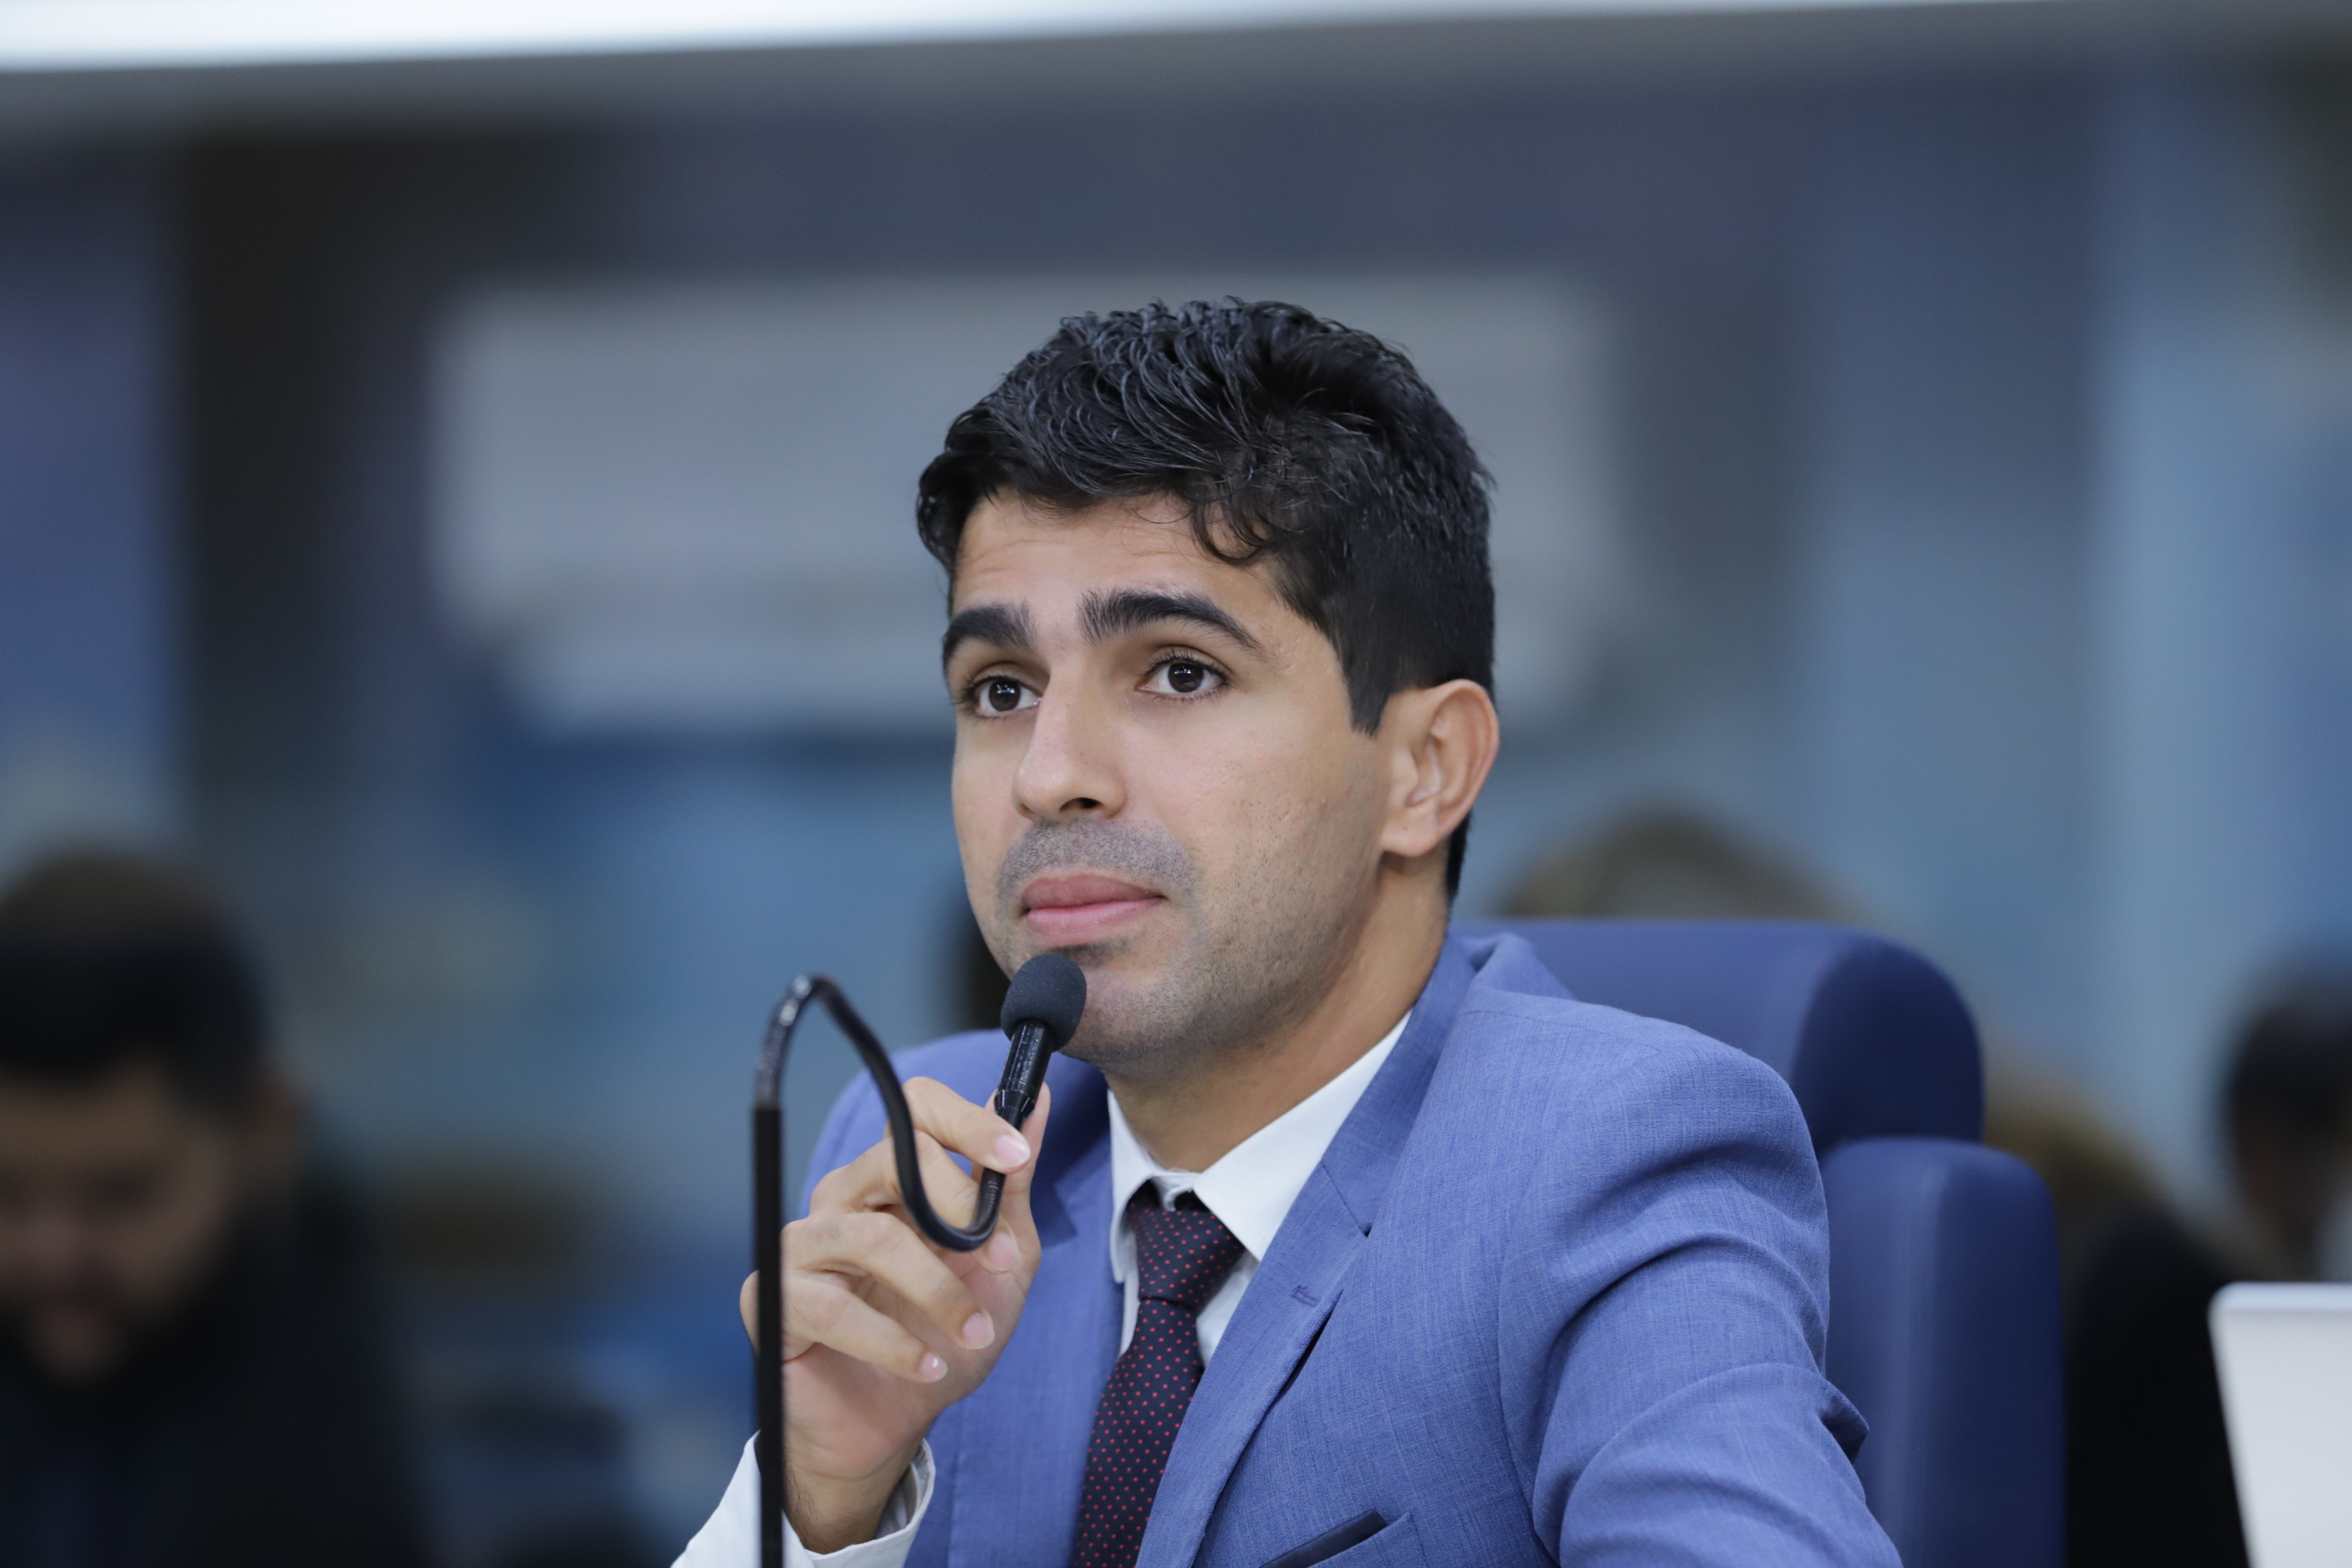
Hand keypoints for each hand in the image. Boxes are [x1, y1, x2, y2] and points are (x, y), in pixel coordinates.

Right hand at [738, 1077, 1051, 1551]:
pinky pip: (833, 1307)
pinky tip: (925, 1366)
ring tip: (973, 1334)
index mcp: (897, 1177)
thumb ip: (1010, 1188)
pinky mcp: (775, 1298)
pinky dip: (891, 1342)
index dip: (967, 1121)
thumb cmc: (943, 1334)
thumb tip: (1037, 1102)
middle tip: (1002, 1260)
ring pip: (871, 1238)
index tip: (1015, 1155)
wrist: (895, 1421)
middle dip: (958, 1205)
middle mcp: (845, 1196)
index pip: (916, 1108)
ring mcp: (805, 1244)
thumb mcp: (1002, 1263)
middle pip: (892, 1157)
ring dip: (937, 1290)